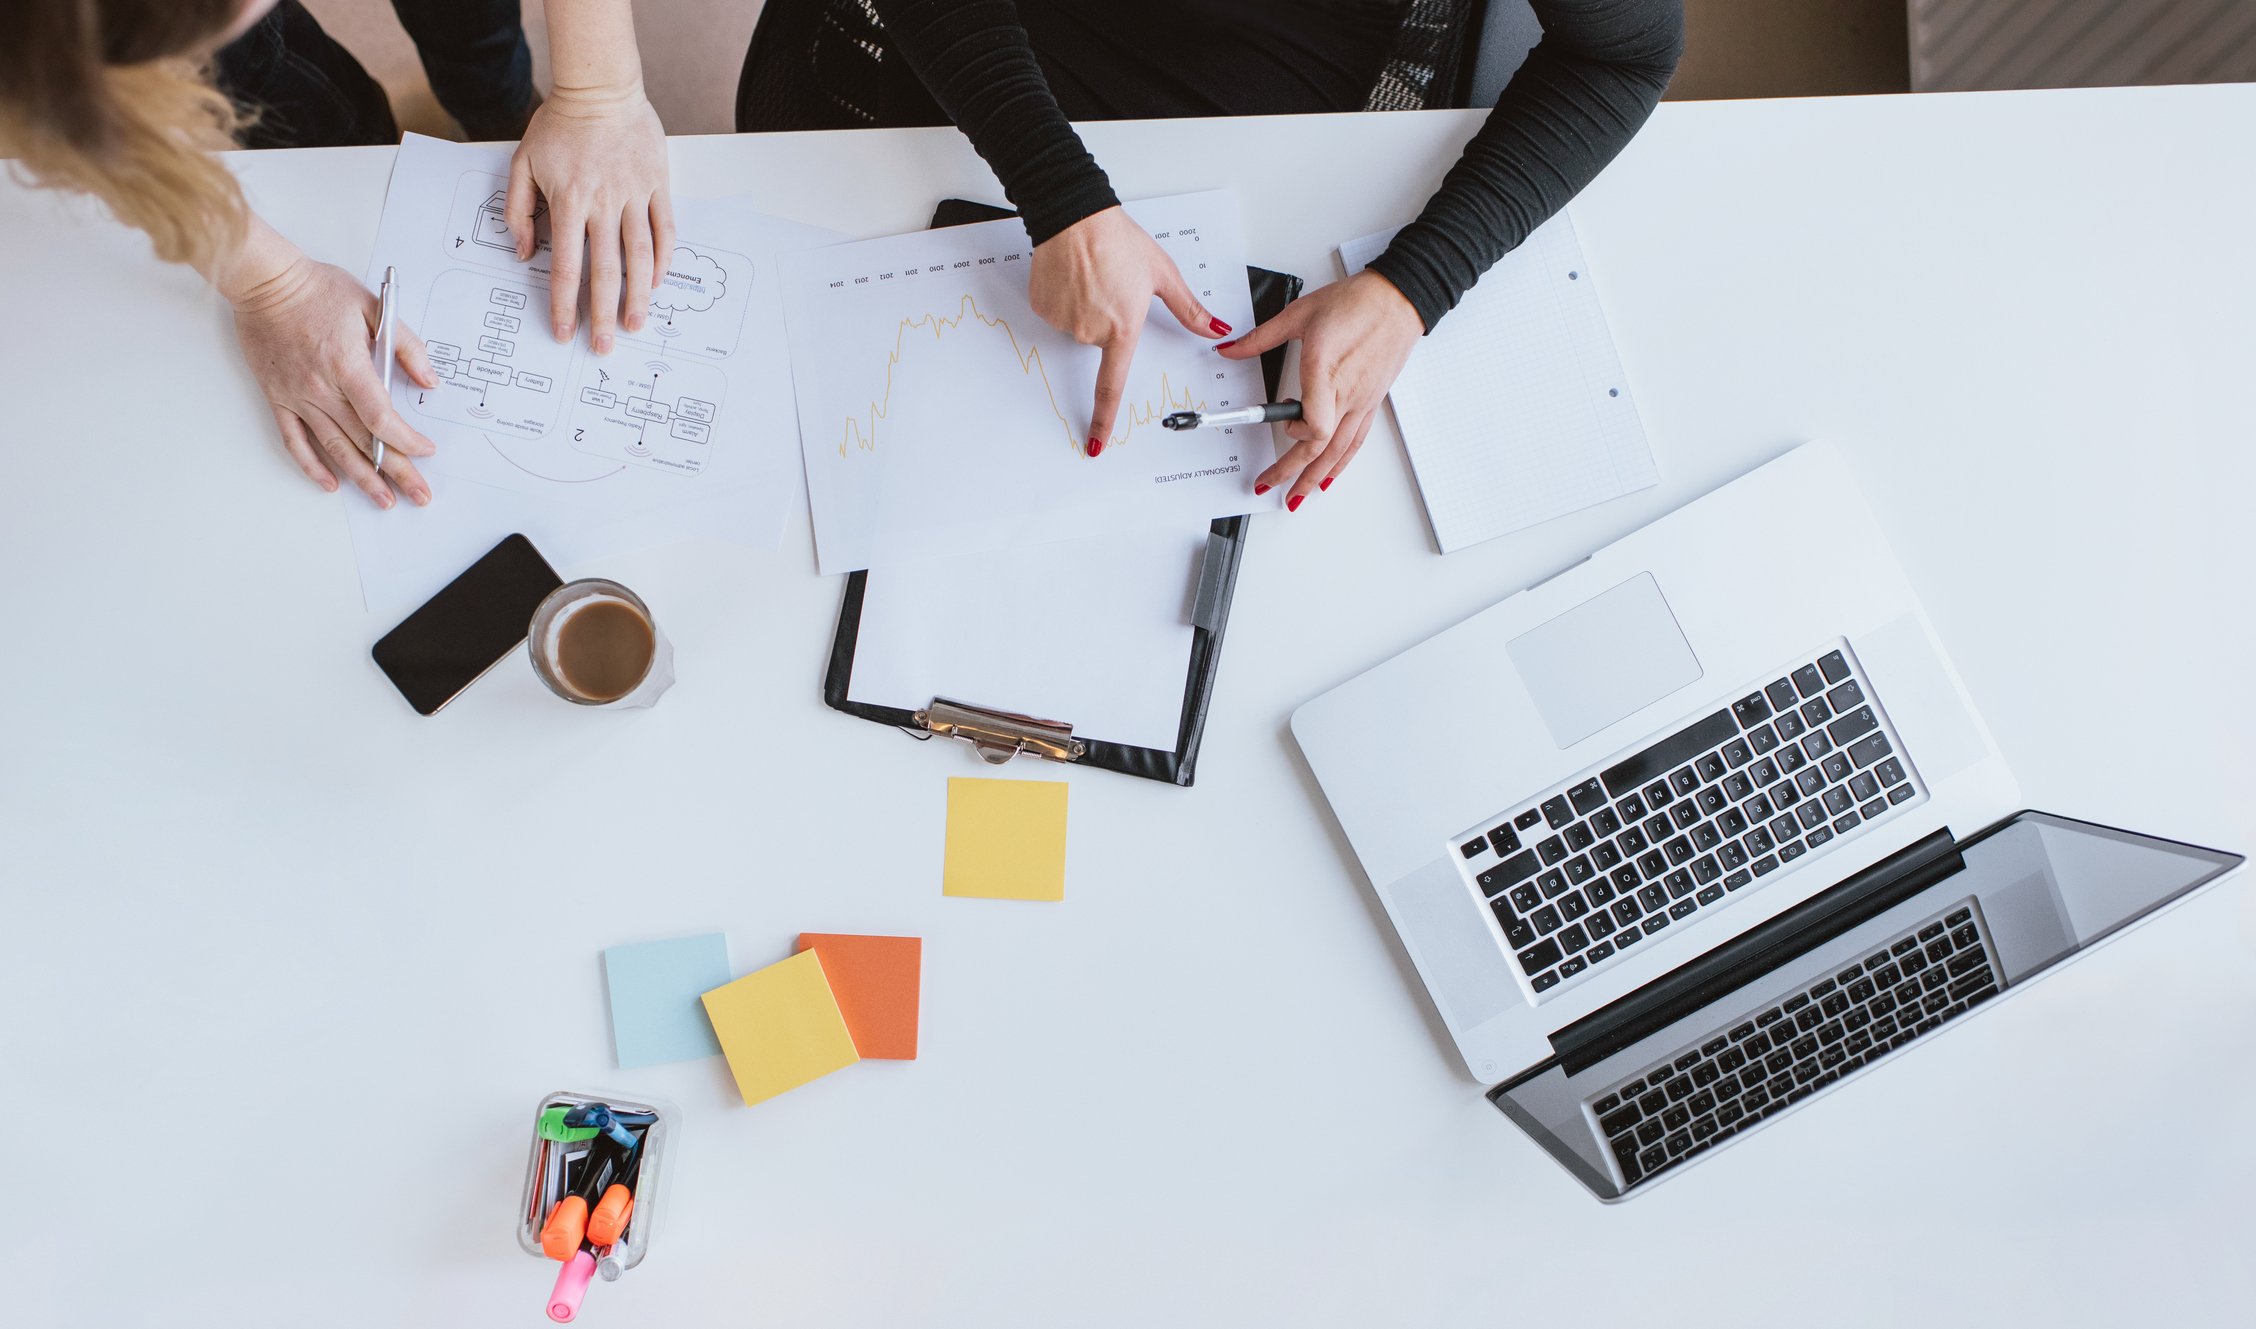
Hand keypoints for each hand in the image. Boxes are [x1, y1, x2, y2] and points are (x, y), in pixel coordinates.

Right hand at [229, 255, 438, 507]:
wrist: (265, 281)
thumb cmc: (318, 289)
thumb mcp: (375, 307)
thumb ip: (406, 346)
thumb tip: (429, 381)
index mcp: (348, 366)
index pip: (381, 418)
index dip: (407, 441)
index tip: (427, 451)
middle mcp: (321, 388)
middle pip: (364, 441)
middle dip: (397, 472)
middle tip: (420, 496)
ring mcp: (297, 397)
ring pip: (334, 447)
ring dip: (362, 478)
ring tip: (384, 501)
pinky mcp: (277, 398)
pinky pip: (294, 440)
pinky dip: (312, 466)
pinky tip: (331, 483)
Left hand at [506, 86, 672, 354]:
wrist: (600, 88)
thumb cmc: (560, 125)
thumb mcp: (523, 163)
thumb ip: (518, 210)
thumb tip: (525, 252)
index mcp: (569, 201)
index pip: (566, 265)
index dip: (564, 303)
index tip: (564, 331)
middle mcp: (604, 204)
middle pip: (606, 271)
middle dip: (604, 314)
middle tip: (604, 346)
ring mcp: (635, 196)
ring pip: (640, 257)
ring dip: (638, 297)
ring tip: (635, 325)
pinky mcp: (658, 186)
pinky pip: (665, 230)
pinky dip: (663, 260)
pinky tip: (657, 284)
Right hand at [1029, 206, 1230, 455]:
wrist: (1074, 216)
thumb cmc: (1119, 241)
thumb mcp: (1162, 274)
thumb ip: (1189, 310)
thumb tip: (1216, 331)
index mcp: (1122, 329)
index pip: (1112, 386)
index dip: (1103, 418)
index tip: (1096, 442)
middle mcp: (1090, 331)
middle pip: (1101, 340)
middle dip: (1108, 317)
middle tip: (1112, 284)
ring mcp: (1064, 321)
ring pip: (1079, 325)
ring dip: (1087, 306)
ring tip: (1092, 275)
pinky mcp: (1043, 308)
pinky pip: (1059, 313)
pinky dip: (1066, 298)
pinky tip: (1072, 276)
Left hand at [1219, 270, 1421, 509]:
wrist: (1399, 299)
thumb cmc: (1358, 303)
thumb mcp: (1300, 314)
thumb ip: (1260, 337)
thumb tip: (1231, 348)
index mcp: (1326, 372)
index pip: (1315, 425)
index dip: (1295, 433)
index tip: (1280, 424)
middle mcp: (1346, 393)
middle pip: (1321, 449)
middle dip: (1292, 473)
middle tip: (1268, 486)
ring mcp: (1362, 401)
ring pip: (1339, 452)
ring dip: (1315, 478)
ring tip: (1297, 497)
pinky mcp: (1371, 401)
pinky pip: (1355, 441)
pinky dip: (1340, 463)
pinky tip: (1329, 476)